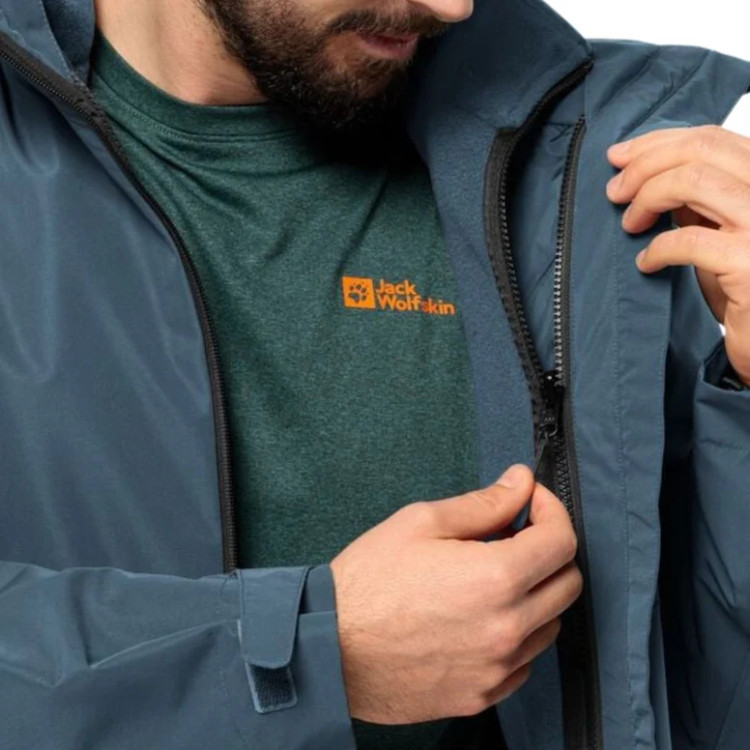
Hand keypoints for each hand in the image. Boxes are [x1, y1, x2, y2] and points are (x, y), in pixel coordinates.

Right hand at [329, 465, 582, 723]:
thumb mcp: (421, 523)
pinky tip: (481, 618)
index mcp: (495, 578)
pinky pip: (524, 662)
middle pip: (568, 584)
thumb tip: (520, 482)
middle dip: (549, 550)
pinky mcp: (482, 695)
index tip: (531, 501)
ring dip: (535, 594)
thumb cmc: (368, 582)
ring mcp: (497, 667)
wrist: (329, 649)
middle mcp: (507, 628)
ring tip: (490, 579)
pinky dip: (516, 635)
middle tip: (512, 536)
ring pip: (550, 624)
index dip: (550, 509)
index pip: (561, 541)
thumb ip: (483, 503)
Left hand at [606, 125, 749, 384]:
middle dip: (645, 165)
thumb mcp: (722, 233)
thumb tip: (652, 175)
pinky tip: (646, 263)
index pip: (714, 138)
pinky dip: (657, 248)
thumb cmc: (746, 293)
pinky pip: (687, 240)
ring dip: (647, 198)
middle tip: (615, 191)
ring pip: (693, 181)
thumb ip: (701, 203)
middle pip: (701, 150)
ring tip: (630, 224)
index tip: (620, 156)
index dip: (658, 142)